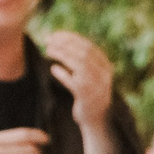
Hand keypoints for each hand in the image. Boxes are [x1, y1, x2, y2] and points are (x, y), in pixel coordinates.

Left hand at [43, 31, 123, 153]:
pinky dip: (62, 74)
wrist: (97, 119)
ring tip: (48, 51)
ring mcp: (96, 85)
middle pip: (83, 52)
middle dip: (64, 44)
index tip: (55, 34)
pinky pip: (73, 82)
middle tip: (48, 40)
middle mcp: (104, 74)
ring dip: (61, 55)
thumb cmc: (89, 94)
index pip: (88, 46)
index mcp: (106, 66)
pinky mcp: (86, 97)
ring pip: (79, 64)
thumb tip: (62, 40)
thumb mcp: (91, 75)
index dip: (71, 38)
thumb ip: (83, 60)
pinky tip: (53, 69)